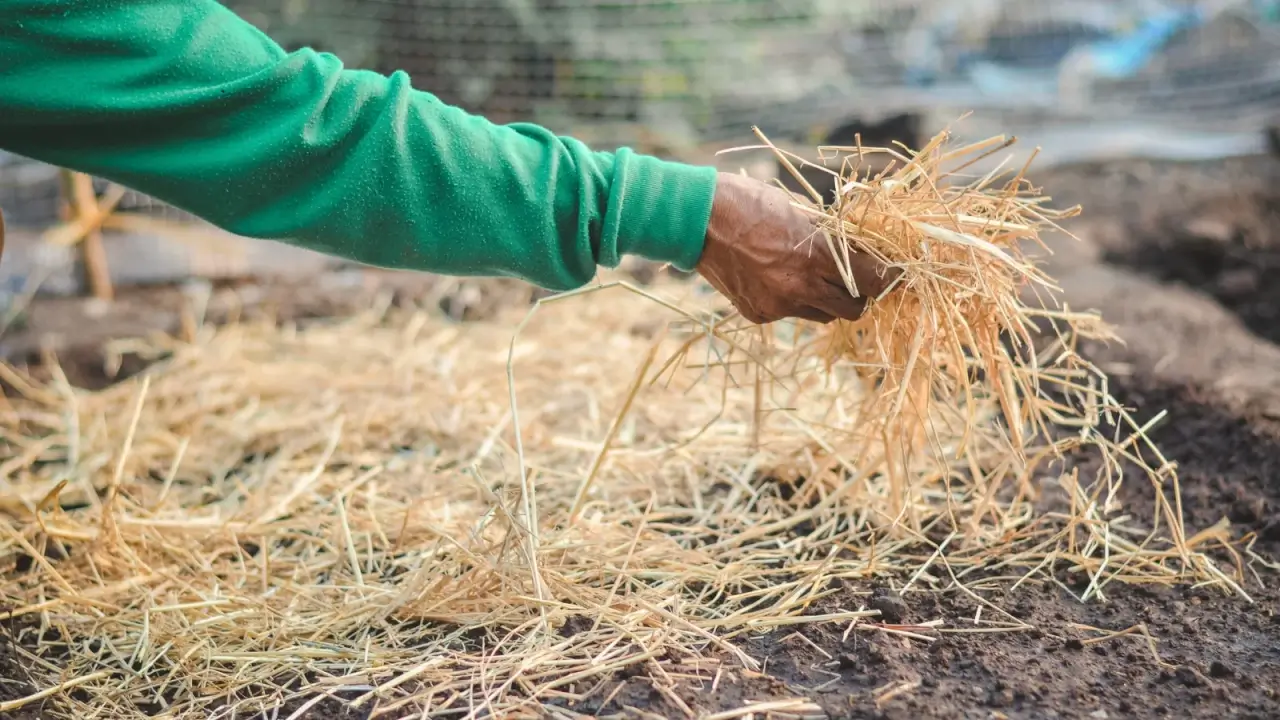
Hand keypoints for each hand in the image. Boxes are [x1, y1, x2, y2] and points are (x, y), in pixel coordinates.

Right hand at [695, 172, 895, 323]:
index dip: (886, 278)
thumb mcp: (800, 210)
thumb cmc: (749, 202)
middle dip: (858, 295)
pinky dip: (790, 300)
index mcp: (816, 257)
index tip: (890, 273)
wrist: (697, 219)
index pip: (872, 282)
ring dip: (825, 299)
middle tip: (853, 277)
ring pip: (821, 315)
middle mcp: (800, 289)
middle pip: (853, 310)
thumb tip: (856, 249)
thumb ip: (829, 236)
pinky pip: (788, 314)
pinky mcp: (758, 315)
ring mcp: (778, 306)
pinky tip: (774, 277)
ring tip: (810, 275)